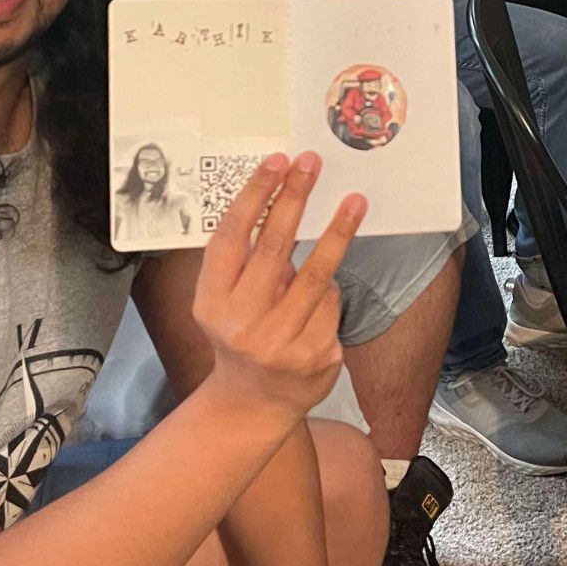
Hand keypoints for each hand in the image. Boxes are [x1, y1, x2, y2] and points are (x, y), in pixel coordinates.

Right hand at [192, 154, 363, 422]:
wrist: (252, 402)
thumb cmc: (239, 333)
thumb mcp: (222, 299)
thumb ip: (241, 261)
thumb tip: (280, 196)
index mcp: (211, 301)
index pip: (232, 237)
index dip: (255, 196)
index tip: (277, 163)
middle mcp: (242, 323)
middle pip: (274, 249)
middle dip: (295, 199)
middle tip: (311, 164)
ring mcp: (280, 344)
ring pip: (315, 277)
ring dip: (338, 233)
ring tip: (354, 202)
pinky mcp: (315, 358)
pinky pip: (331, 306)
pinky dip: (330, 293)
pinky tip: (321, 298)